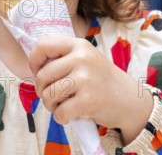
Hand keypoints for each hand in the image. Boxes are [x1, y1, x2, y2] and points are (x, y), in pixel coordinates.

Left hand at [29, 35, 152, 142]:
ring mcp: (86, 79)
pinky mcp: (88, 101)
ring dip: (51, 105)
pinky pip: (59, 112)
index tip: (38, 71)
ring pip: (48, 95)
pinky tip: (70, 115)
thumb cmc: (100, 79)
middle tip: (53, 94)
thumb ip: (62, 57)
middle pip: (42, 75)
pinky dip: (61, 118)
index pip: (43, 45)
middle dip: (42, 89)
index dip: (34, 60)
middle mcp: (82, 59)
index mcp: (79, 45)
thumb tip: (33, 65)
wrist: (129, 99)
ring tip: (63, 104)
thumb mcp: (85, 58)